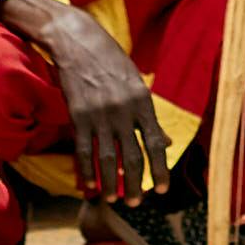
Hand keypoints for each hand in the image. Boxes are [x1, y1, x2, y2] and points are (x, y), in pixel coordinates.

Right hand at [31, 0, 166, 201]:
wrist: (77, 41)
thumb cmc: (112, 61)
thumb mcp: (137, 83)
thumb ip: (150, 116)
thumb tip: (167, 143)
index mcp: (142, 100)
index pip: (155, 142)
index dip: (160, 168)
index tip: (163, 188)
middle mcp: (123, 110)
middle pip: (132, 155)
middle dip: (135, 183)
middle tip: (137, 203)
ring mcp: (99, 114)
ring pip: (107, 157)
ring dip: (111, 182)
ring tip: (114, 199)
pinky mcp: (77, 115)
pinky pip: (83, 150)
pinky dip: (86, 170)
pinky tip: (89, 186)